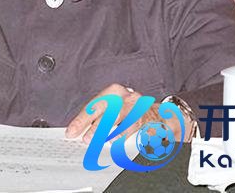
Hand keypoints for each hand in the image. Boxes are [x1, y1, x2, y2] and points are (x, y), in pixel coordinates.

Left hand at [65, 83, 183, 143]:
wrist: (163, 117)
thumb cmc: (134, 114)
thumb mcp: (116, 111)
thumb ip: (100, 118)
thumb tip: (81, 131)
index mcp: (114, 92)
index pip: (94, 105)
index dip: (81, 119)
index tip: (71, 132)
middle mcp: (125, 96)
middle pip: (104, 108)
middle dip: (90, 124)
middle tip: (82, 137)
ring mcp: (137, 106)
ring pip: (117, 116)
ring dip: (104, 129)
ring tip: (94, 139)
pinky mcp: (146, 118)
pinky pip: (132, 127)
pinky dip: (121, 135)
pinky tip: (113, 141)